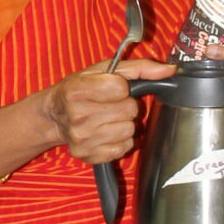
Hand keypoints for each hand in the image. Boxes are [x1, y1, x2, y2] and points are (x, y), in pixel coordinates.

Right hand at [44, 58, 174, 161]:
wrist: (54, 116)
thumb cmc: (80, 89)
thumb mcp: (103, 70)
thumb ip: (139, 68)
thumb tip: (169, 70)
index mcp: (77, 90)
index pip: (122, 89)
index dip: (122, 88)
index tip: (112, 89)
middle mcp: (77, 115)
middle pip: (129, 110)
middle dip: (125, 106)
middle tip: (110, 105)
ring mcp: (82, 138)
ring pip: (129, 130)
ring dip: (124, 124)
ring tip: (108, 118)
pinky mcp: (88, 155)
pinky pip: (124, 147)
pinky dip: (121, 140)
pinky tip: (107, 132)